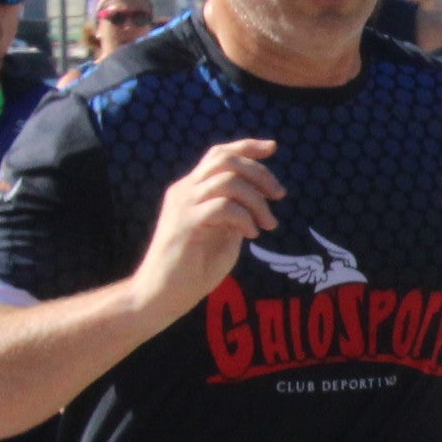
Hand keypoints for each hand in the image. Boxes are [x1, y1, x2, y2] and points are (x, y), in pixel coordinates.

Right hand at [130, 139, 282, 318]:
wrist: (162, 294)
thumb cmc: (194, 268)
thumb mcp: (222, 234)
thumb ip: (235, 213)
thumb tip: (258, 201)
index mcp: (192, 190)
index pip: (218, 154)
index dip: (247, 146)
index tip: (273, 147)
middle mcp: (184, 191)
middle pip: (225, 160)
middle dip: (260, 172)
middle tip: (279, 195)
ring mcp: (182, 206)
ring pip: (227, 181)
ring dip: (257, 200)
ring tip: (268, 224)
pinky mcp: (185, 224)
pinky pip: (222, 207)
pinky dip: (244, 217)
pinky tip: (251, 234)